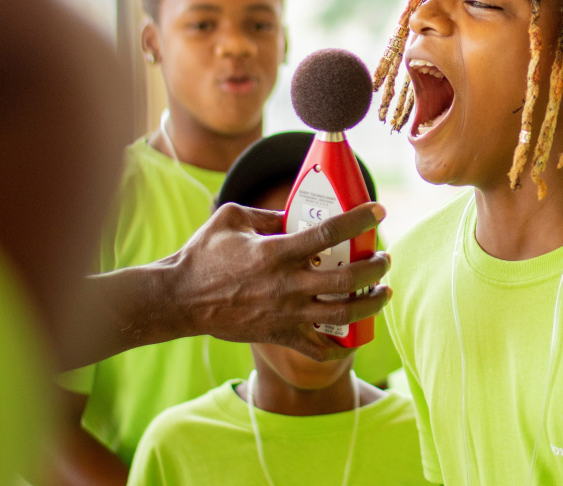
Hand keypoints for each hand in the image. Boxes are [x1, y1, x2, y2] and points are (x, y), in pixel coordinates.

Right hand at [166, 201, 393, 360]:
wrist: (179, 299)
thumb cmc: (203, 255)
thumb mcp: (233, 218)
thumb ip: (268, 213)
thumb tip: (294, 212)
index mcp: (277, 252)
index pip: (330, 234)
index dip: (359, 221)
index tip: (378, 212)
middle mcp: (288, 285)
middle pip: (348, 279)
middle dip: (376, 267)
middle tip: (384, 258)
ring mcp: (287, 314)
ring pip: (343, 315)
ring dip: (371, 303)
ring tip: (383, 292)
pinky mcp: (280, 335)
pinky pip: (319, 349)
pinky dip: (342, 347)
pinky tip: (355, 336)